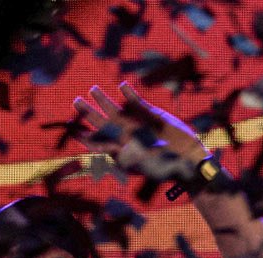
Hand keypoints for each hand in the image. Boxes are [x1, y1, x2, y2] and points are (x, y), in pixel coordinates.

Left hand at [75, 81, 207, 182]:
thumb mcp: (148, 165)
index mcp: (123, 151)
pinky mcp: (151, 114)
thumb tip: (117, 154)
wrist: (189, 158)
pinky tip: (123, 85)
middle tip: (76, 102)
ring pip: (115, 110)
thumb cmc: (168, 167)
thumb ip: (132, 158)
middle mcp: (126, 136)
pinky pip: (136, 102)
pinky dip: (129, 94)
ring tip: (92, 89)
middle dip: (88, 113)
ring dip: (104, 100)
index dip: (85, 136)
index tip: (74, 129)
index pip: (98, 142)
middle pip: (102, 123)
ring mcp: (137, 124)